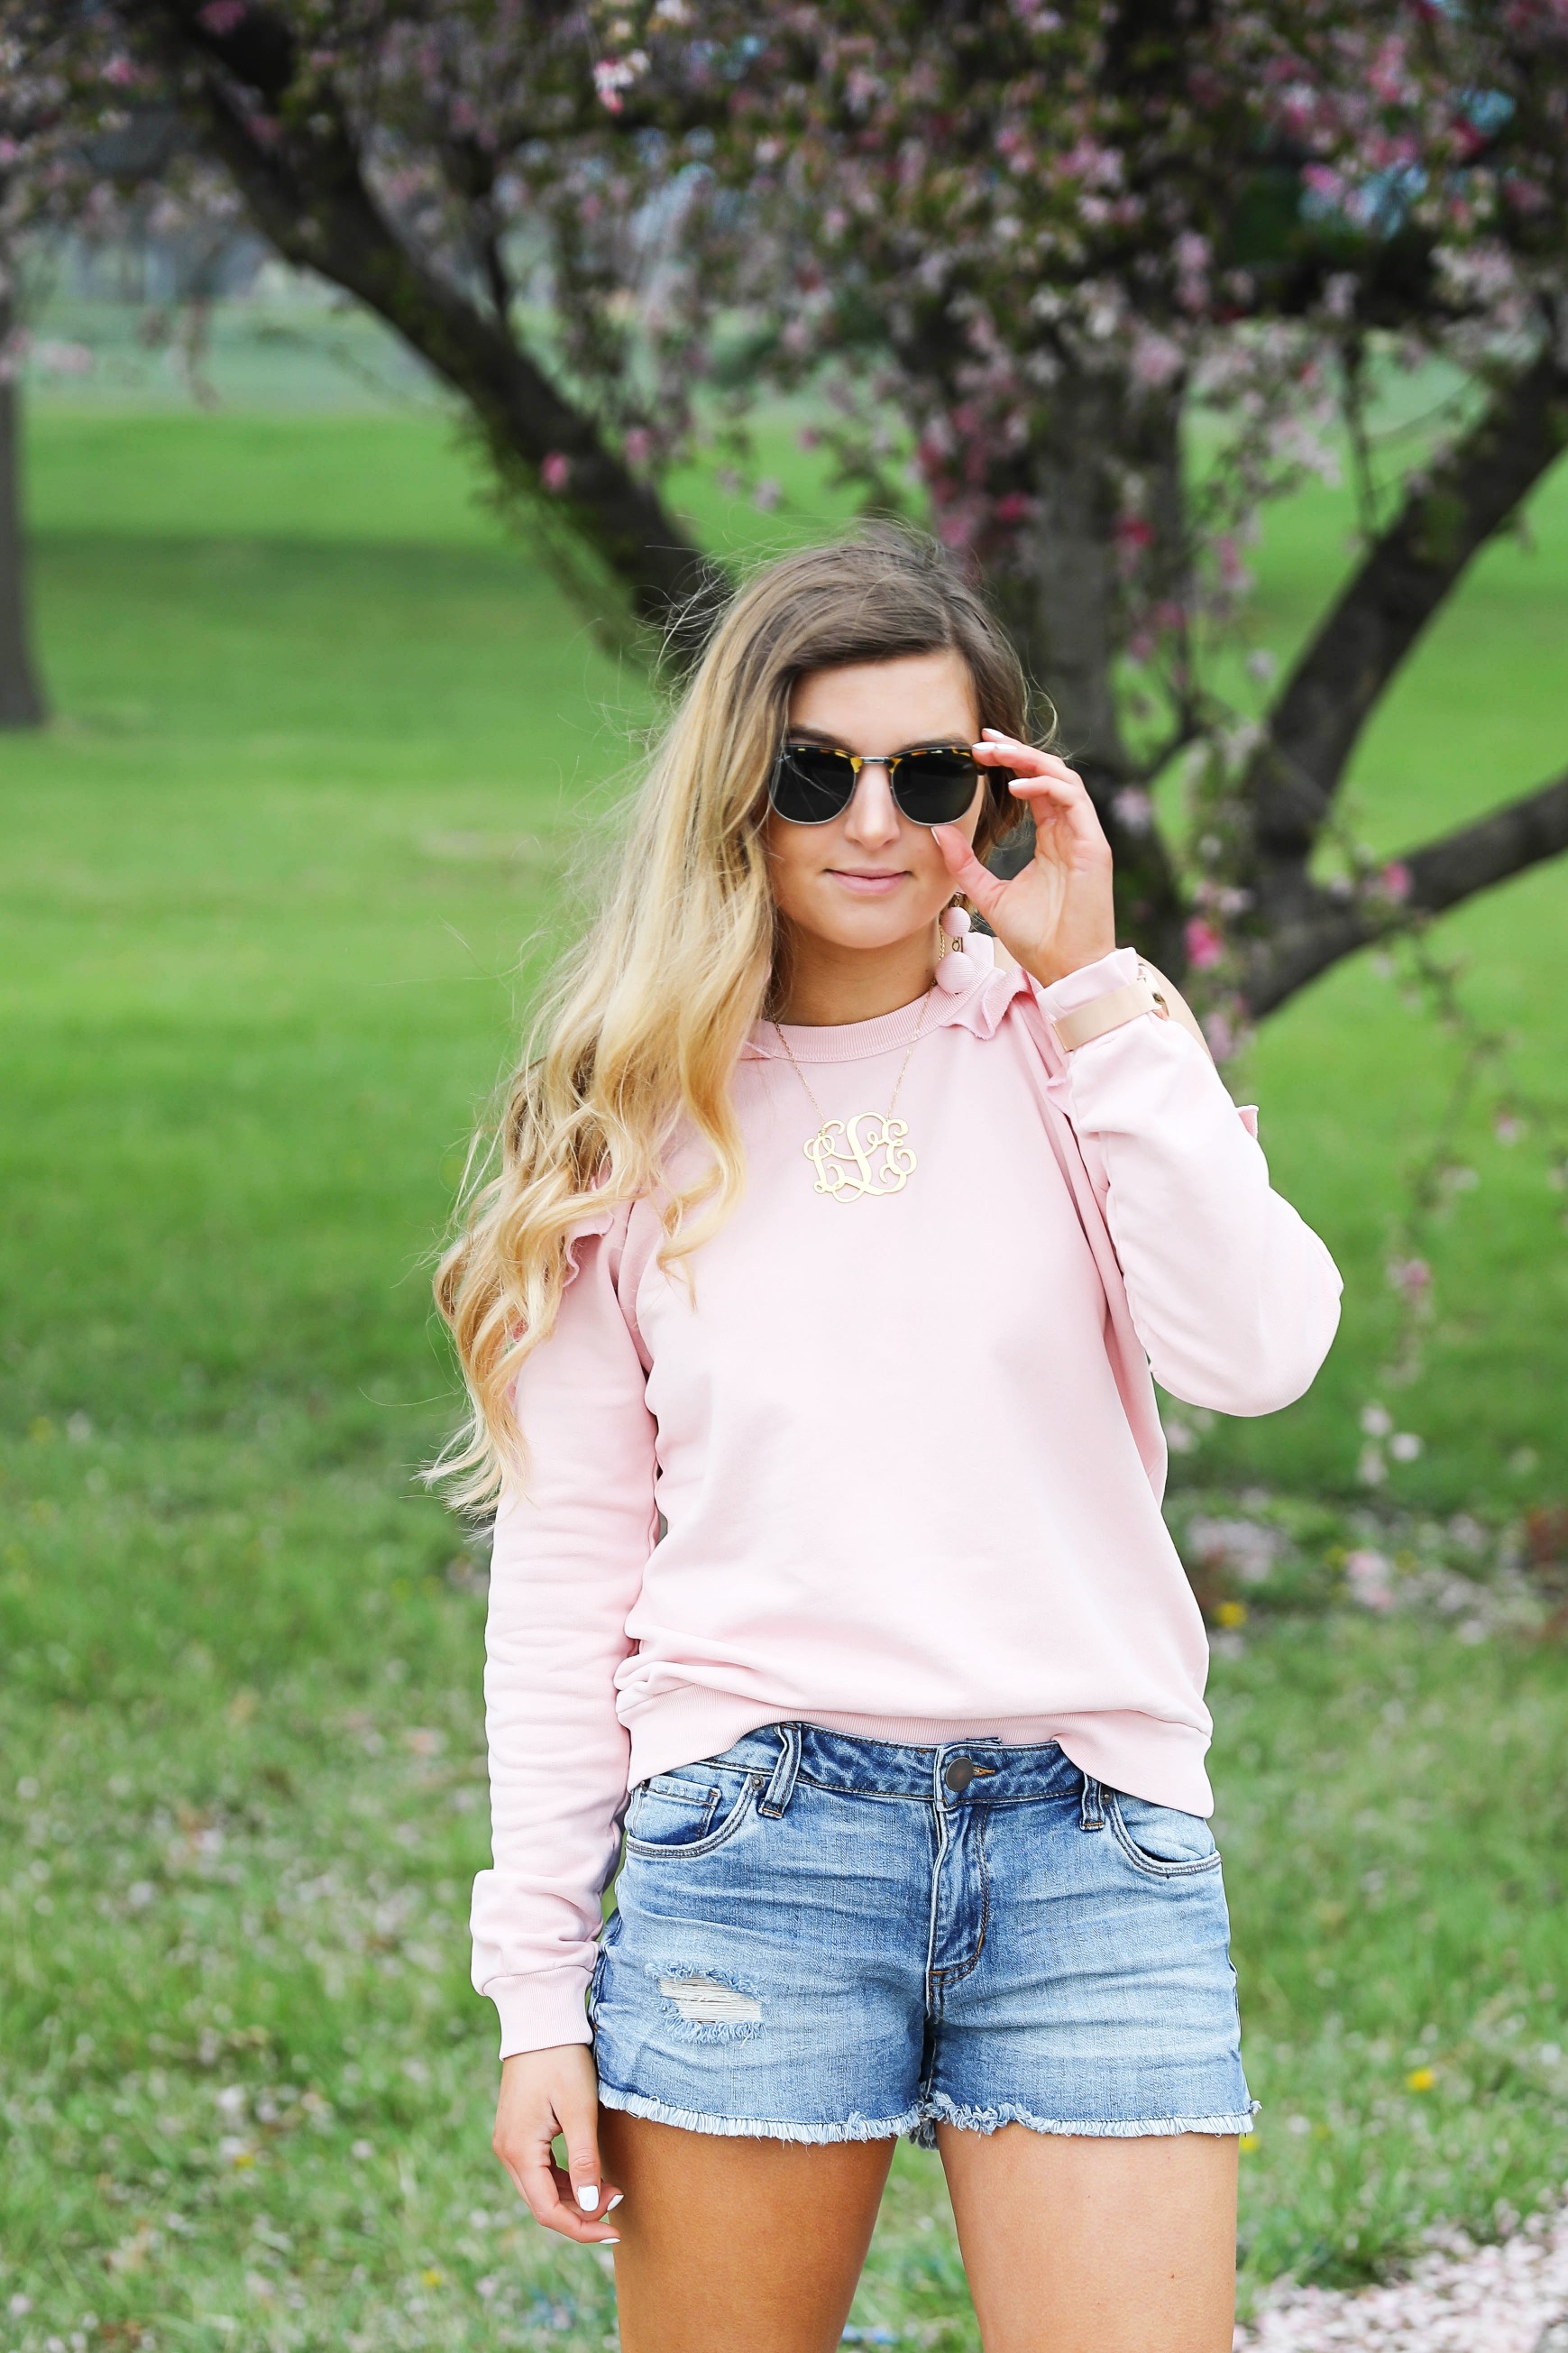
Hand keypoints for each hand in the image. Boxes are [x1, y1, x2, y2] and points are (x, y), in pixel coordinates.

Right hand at [493, 2045, 622, 2242]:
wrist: (541, 2021)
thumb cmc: (562, 2060)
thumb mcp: (579, 2110)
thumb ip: (585, 2162)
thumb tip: (592, 2208)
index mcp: (519, 2151)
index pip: (548, 2211)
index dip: (582, 2227)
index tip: (615, 2229)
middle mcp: (507, 2153)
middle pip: (543, 2204)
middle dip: (582, 2213)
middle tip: (619, 2201)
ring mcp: (509, 2143)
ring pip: (542, 2189)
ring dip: (575, 2197)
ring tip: (611, 2188)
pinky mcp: (518, 2133)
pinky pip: (540, 2171)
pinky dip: (565, 2180)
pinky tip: (590, 2175)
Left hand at [935, 733, 1116, 987]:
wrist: (1065, 969)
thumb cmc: (1036, 937)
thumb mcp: (989, 893)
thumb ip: (965, 862)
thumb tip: (938, 831)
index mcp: (1051, 838)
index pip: (1034, 786)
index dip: (1009, 762)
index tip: (977, 748)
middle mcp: (1071, 831)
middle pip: (1048, 773)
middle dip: (1016, 751)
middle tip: (982, 740)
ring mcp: (1085, 836)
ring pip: (1063, 778)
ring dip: (1030, 760)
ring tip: (997, 753)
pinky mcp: (1095, 847)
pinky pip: (1074, 801)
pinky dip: (1047, 786)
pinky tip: (1018, 785)